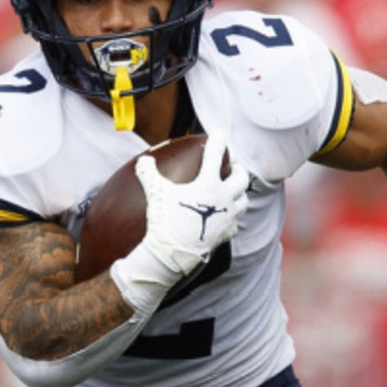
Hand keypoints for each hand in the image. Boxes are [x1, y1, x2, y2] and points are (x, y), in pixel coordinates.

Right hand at [134, 133, 249, 275]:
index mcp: (208, 184)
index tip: (220, 133)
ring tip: (233, 190)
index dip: (218, 141)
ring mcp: (227, 217)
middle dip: (238, 168)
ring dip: (239, 193)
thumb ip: (148, 173)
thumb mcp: (155, 193)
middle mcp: (223, 198)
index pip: (216, 155)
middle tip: (233, 165)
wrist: (173, 253)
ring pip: (243, 201)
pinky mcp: (226, 233)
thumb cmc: (165, 220)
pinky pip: (234, 224)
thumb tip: (143, 161)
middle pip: (241, 178)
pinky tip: (226, 219)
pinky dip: (232, 219)